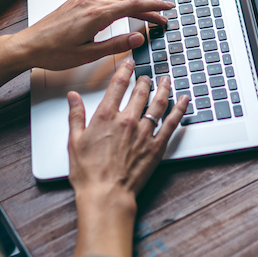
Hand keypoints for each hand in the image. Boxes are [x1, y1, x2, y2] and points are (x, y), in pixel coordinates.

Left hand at [4, 0, 172, 70]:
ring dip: (130, 0)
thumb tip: (137, 36)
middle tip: (160, 18)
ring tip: (142, 8)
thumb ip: (115, 45)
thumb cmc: (53, 53)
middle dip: (146, 8)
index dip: (153, 7)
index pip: (132, 7)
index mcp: (96, 17)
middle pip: (126, 1)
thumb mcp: (88, 55)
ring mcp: (80, 1)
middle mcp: (89, 4)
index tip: (166, 8)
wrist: (27, 47)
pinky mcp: (72, 2)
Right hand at [67, 61, 188, 256]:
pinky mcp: (156, 146)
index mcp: (106, 116)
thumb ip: (76, 116)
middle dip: (144, 80)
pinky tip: (184, 100)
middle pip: (140, 91)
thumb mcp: (74, 141)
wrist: (106, 194)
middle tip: (147, 75)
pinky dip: (179, 109)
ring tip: (166, 80)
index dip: (125, 69)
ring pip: (158, 103)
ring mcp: (144, 132)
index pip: (118, 84)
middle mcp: (127, 120)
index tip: (129, 62)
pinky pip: (172, 123)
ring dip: (163, 89)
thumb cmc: (89, 173)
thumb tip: (73, 97)